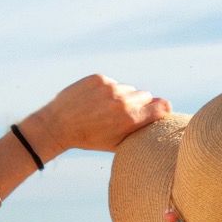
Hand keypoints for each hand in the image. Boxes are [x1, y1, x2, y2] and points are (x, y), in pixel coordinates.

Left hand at [22, 74, 170, 154]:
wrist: (58, 125)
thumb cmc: (89, 138)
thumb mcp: (117, 142)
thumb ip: (140, 129)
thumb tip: (161, 113)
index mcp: (131, 119)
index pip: (162, 106)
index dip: (162, 108)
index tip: (159, 111)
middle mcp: (123, 101)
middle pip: (146, 95)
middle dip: (139, 103)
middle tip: (124, 114)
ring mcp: (111, 87)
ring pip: (128, 88)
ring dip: (122, 96)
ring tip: (105, 109)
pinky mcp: (99, 78)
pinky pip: (112, 82)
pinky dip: (107, 90)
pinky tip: (94, 101)